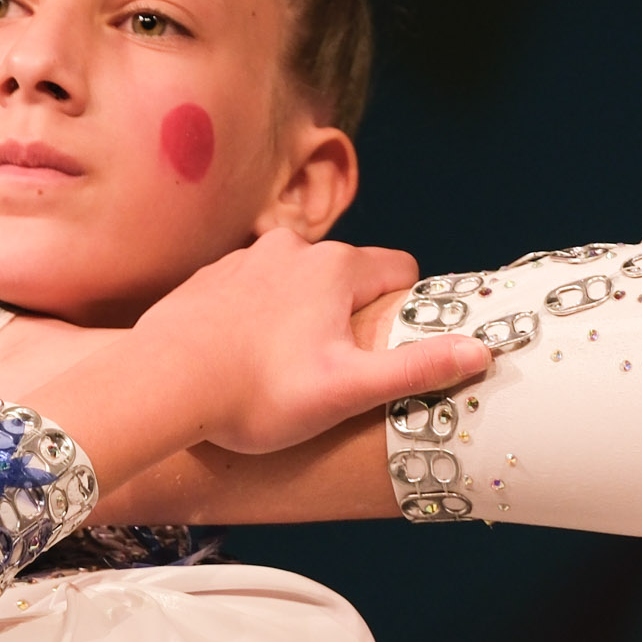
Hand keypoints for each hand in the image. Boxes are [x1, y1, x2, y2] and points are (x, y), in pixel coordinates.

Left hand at [133, 232, 493, 454]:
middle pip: (347, 274)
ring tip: (287, 368)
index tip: (391, 346)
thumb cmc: (256, 394)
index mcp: (335, 266)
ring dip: (303, 314)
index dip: (405, 308)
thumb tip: (482, 350)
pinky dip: (259, 317)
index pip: (398, 269)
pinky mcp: (210, 279)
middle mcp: (292, 248)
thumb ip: (417, 368)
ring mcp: (245, 259)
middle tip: (338, 368)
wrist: (160, 385)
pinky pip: (254, 291)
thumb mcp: (348, 390)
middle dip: (352, 314)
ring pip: (298, 281)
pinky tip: (246, 357)